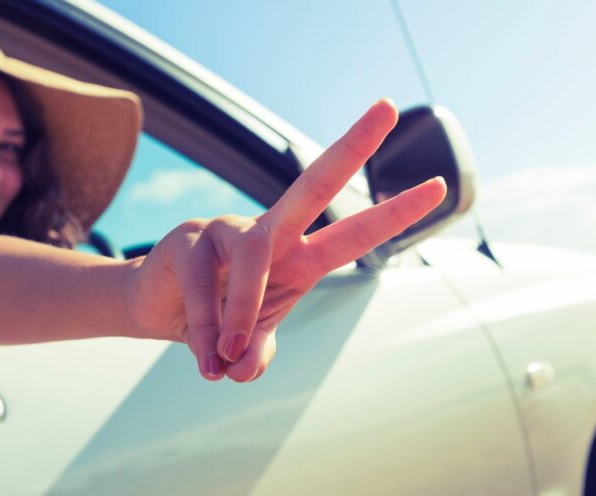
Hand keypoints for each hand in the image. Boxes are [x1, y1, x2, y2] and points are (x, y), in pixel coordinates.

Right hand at [123, 99, 446, 381]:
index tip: (439, 185)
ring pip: (253, 259)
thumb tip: (243, 371)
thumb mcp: (247, 342)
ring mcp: (230, 229)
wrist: (157, 311)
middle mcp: (272, 232)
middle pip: (316, 182)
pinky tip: (205, 357)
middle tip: (389, 107)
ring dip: (241, 312)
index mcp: (301, 255)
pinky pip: (203, 287)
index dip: (396, 213)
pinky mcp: (188, 240)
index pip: (355, 232)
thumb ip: (257, 352)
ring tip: (224, 358)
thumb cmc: (218, 320)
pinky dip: (206, 328)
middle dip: (354, 146)